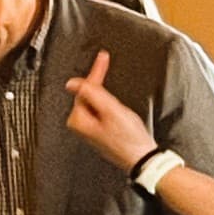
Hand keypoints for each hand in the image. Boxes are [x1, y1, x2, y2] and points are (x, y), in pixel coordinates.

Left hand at [63, 50, 155, 173]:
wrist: (142, 158)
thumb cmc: (129, 138)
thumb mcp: (112, 111)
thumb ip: (92, 95)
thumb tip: (71, 83)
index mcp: (78, 119)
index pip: (84, 88)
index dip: (96, 71)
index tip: (102, 56)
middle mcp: (79, 124)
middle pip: (89, 95)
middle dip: (102, 88)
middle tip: (109, 74)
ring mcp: (88, 128)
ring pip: (96, 102)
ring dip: (108, 98)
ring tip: (121, 109)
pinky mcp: (97, 130)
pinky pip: (100, 110)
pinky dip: (109, 105)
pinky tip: (120, 112)